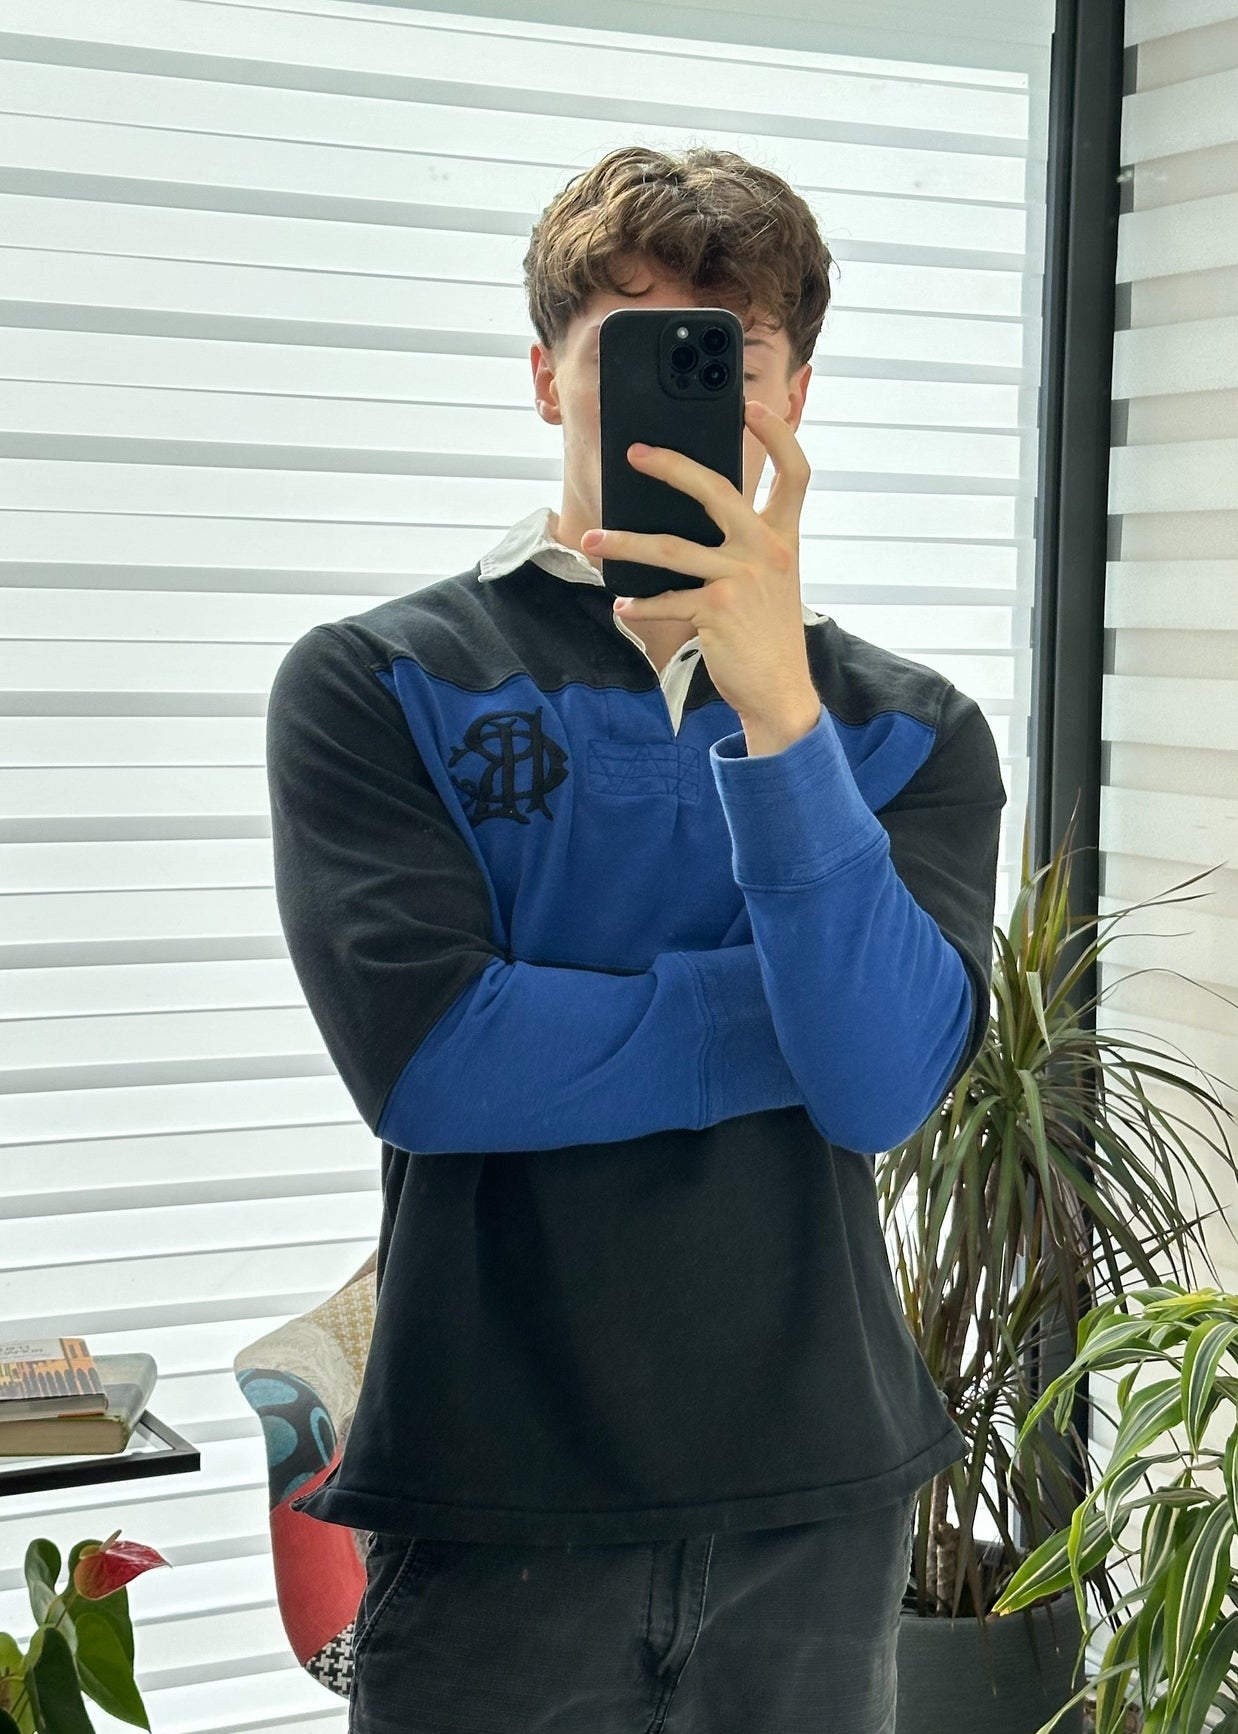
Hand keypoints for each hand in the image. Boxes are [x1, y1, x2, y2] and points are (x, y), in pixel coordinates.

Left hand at [580, 400, 820, 750]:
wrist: (780, 691)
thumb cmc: (768, 634)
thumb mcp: (772, 581)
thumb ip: (747, 545)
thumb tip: (690, 520)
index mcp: (785, 538)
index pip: (795, 473)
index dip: (777, 434)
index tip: (751, 407)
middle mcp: (767, 551)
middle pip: (717, 489)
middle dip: (671, 466)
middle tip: (635, 453)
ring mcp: (743, 578)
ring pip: (671, 547)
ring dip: (625, 542)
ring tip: (593, 538)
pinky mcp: (718, 609)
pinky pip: (667, 598)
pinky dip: (641, 604)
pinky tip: (623, 605)